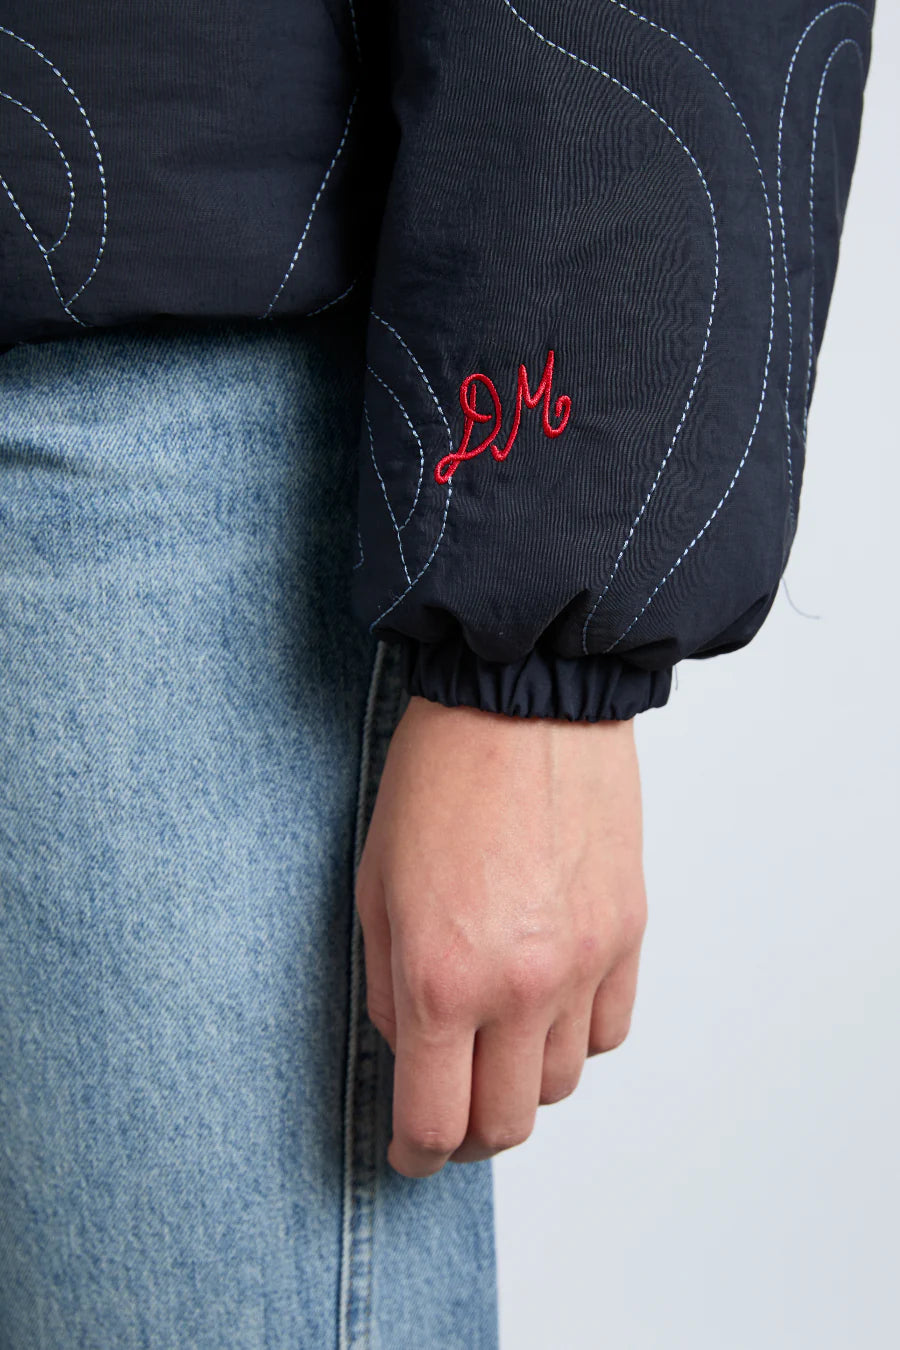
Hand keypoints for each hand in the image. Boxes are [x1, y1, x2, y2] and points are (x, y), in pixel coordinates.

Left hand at [354, 693, 646, 1178]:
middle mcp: (522, 986)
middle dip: (469, 1135)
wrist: (523, 700)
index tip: (410, 1152)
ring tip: (497, 1044)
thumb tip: (412, 1051)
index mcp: (443, 978)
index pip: (435, 1121)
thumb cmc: (438, 778)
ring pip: (564, 1084)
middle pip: (507, 1123)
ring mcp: (585, 962)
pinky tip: (549, 1005)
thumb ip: (389, 989)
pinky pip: (611, 1030)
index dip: (415, 1154)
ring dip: (524, 1082)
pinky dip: (577, 1037)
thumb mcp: (375, 887)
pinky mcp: (628, 932)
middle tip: (449, 1115)